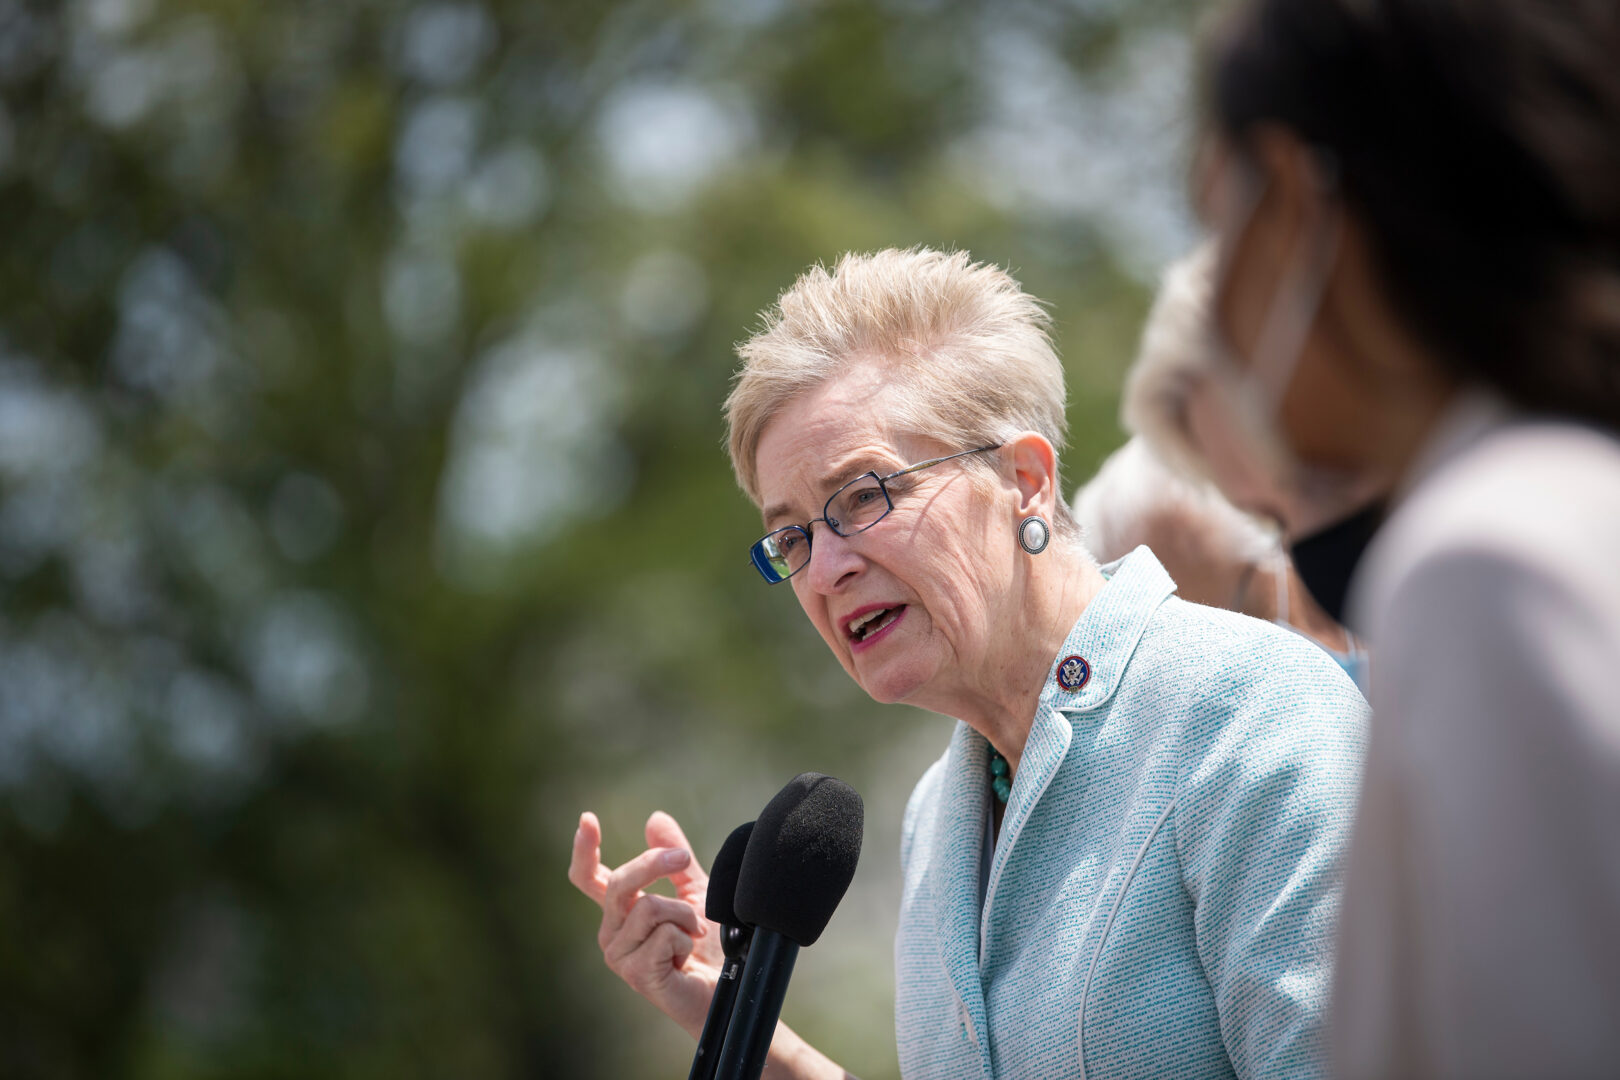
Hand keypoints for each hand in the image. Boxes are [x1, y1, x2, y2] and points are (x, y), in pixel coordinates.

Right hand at [568, 809, 724, 1035]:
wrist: (728, 985)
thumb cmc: (710, 945)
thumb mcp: (694, 889)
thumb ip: (673, 858)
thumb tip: (654, 818)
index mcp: (621, 912)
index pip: (589, 878)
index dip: (584, 849)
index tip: (588, 819)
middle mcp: (613, 933)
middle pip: (619, 882)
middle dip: (654, 863)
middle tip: (683, 859)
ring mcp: (620, 956)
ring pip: (648, 906)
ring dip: (685, 914)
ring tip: (695, 934)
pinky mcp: (636, 973)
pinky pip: (663, 933)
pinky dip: (686, 937)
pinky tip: (687, 957)